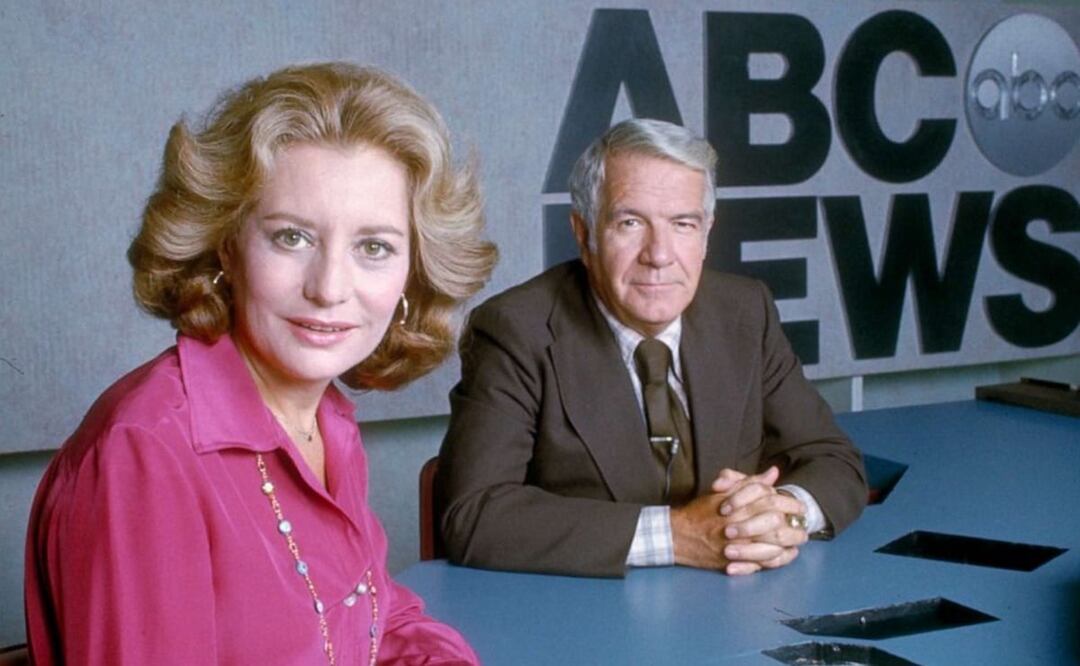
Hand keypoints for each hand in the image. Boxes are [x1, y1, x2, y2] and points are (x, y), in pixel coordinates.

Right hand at [672, 467, 805, 574]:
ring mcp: (739, 544)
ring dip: (790, 543)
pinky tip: (786, 554)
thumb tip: (773, 473)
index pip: (772, 500)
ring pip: (773, 545)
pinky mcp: (736, 561)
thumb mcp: (725, 492)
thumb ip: (751, 483)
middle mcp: (740, 524)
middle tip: (803, 524)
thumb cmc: (701, 512)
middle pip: (777, 524)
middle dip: (794, 525)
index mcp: (739, 505)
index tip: (799, 506)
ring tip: (798, 540)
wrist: (679, 535)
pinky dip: (778, 559)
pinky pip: (763, 562)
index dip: (790, 503)